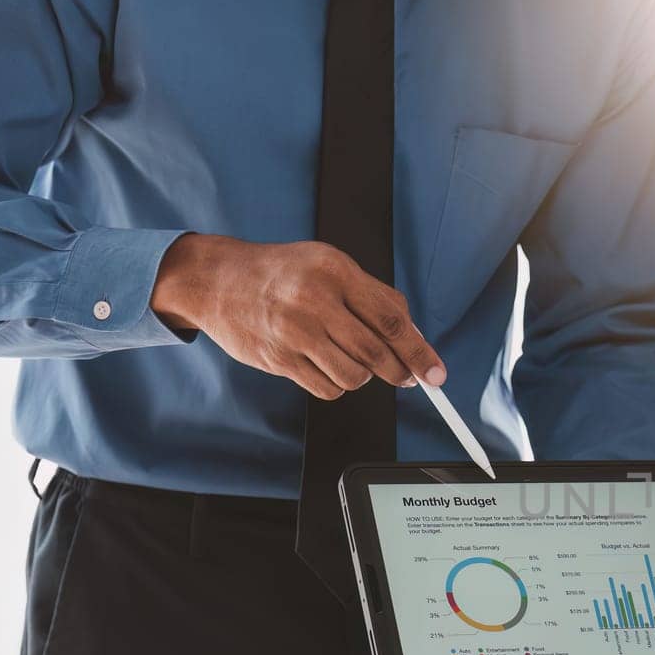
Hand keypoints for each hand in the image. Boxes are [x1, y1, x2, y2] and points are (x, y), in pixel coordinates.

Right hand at [150, 234, 446, 399]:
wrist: (218, 280)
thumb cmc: (284, 273)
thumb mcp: (331, 265)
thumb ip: (375, 298)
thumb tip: (416, 337)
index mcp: (335, 271)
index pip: (390, 320)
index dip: (419, 352)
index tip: (436, 373)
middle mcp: (314, 300)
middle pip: (376, 353)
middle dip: (400, 372)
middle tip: (407, 378)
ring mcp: (293, 332)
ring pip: (353, 376)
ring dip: (363, 376)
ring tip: (352, 359)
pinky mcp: (278, 358)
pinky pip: (326, 389)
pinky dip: (336, 385)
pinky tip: (328, 366)